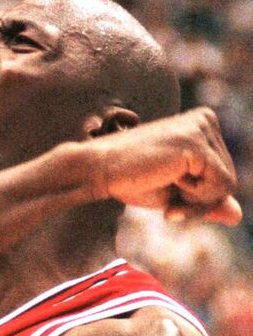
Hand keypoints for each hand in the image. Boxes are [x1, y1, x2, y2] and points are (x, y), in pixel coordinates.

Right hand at [91, 107, 241, 225]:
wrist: (98, 170)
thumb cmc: (129, 180)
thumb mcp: (175, 193)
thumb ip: (206, 201)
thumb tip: (238, 216)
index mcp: (201, 124)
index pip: (223, 173)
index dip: (199, 199)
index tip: (170, 202)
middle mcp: (205, 119)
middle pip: (230, 179)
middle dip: (199, 201)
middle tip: (167, 197)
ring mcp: (201, 128)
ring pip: (228, 184)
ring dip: (195, 200)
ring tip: (165, 183)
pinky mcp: (195, 142)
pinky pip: (220, 185)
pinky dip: (195, 198)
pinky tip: (167, 180)